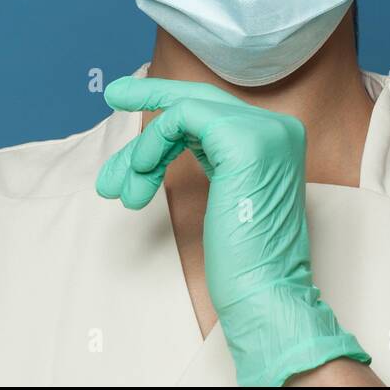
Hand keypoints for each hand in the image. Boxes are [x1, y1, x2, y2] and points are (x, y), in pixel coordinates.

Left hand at [95, 76, 371, 386]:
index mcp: (276, 138)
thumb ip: (204, 154)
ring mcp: (265, 130)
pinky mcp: (245, 140)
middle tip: (110, 95)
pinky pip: (183, 117)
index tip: (128, 103)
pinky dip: (153, 142)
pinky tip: (140, 172)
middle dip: (150, 96)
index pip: (213, 109)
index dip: (166, 112)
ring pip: (186, 108)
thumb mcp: (223, 192)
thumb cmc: (243, 260)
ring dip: (144, 148)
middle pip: (200, 98)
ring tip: (120, 186)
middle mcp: (278, 126)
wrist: (266, 295)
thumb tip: (155, 138)